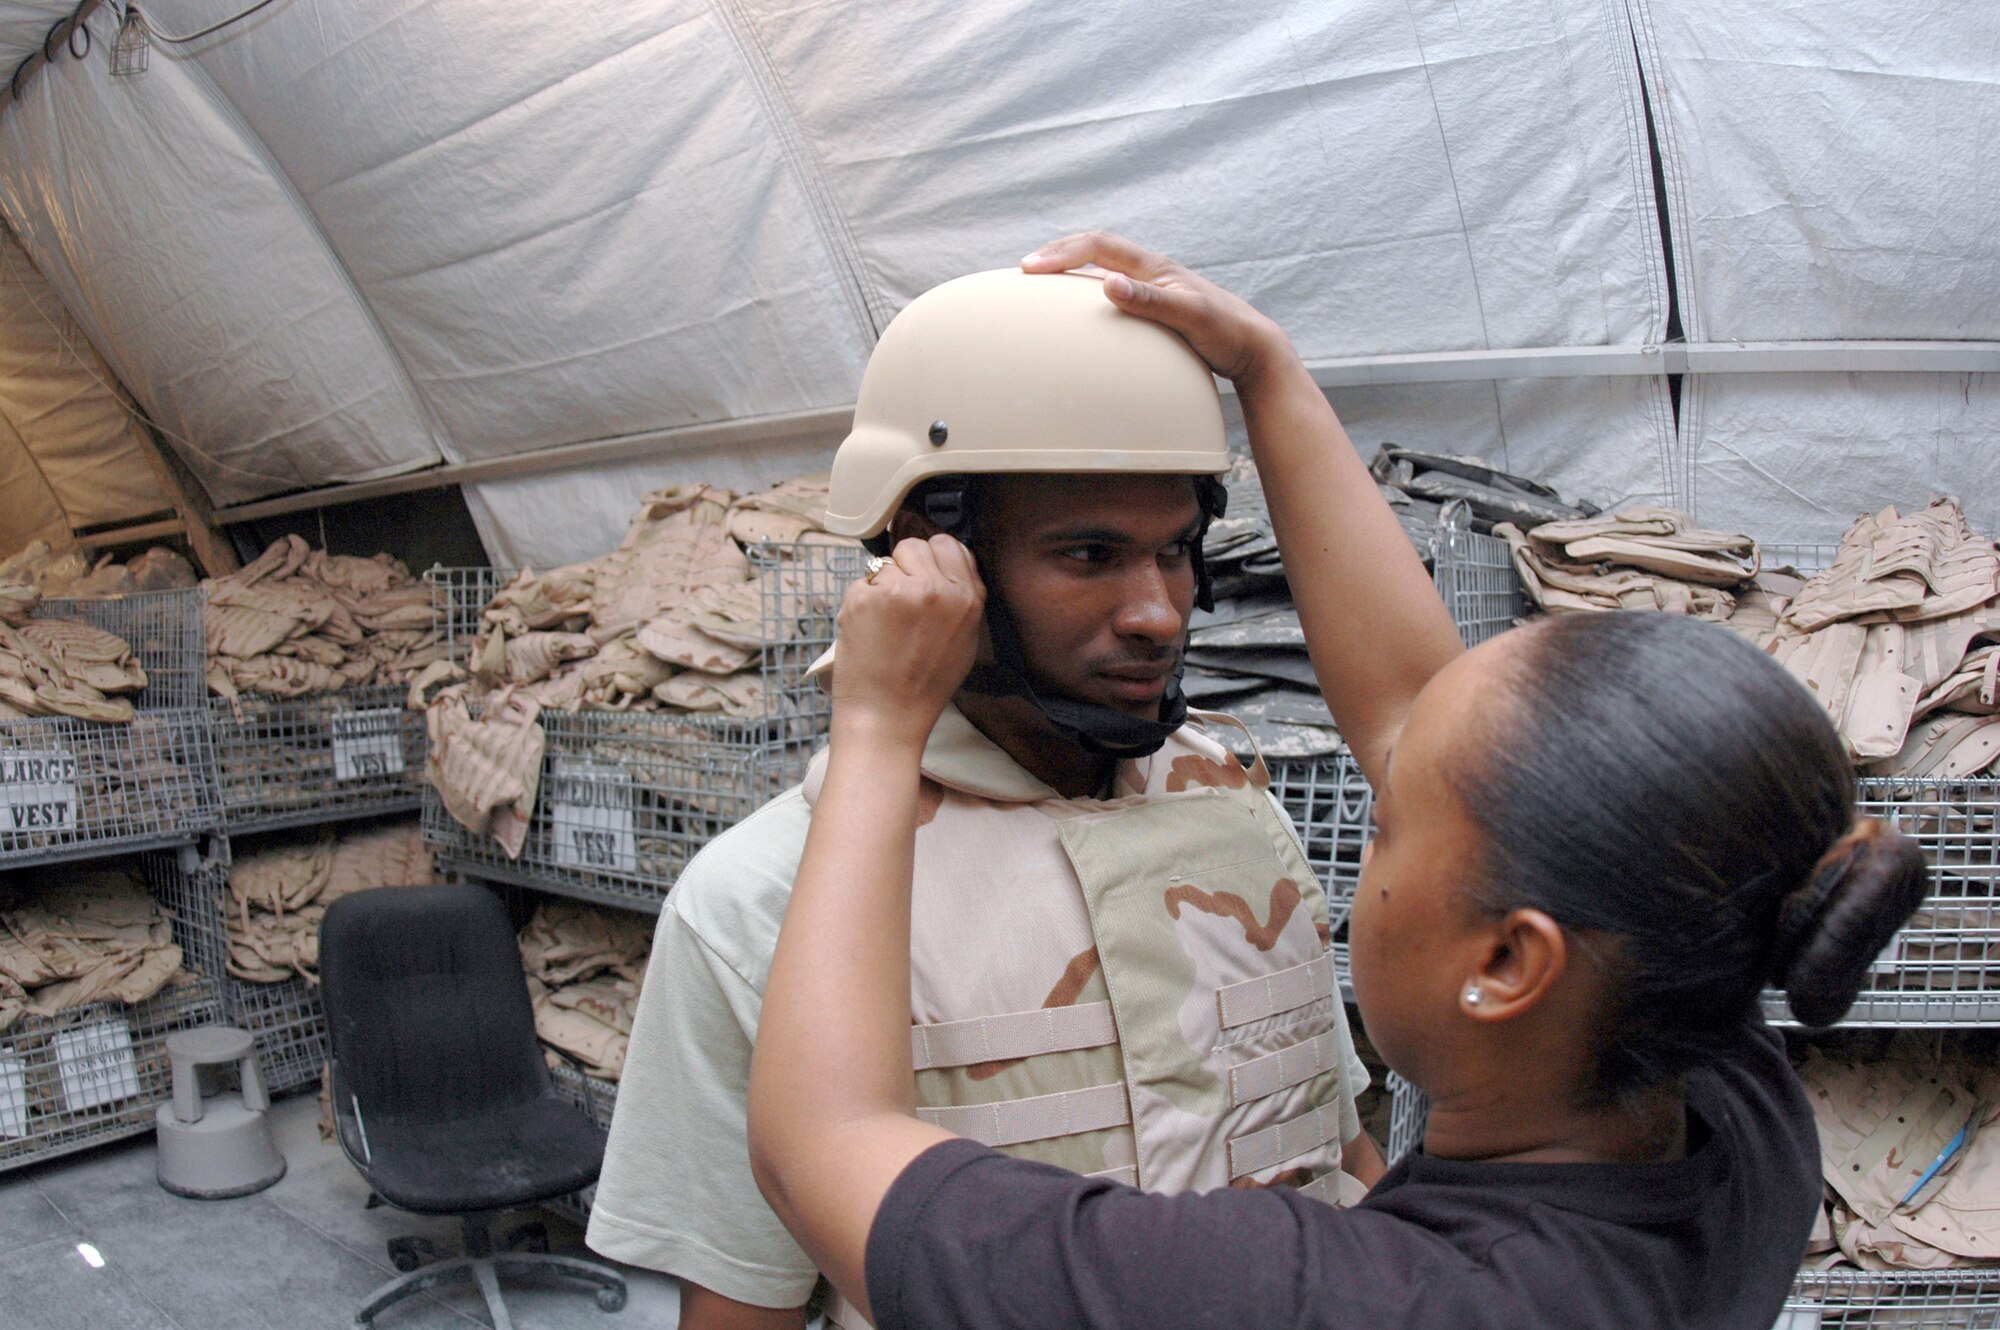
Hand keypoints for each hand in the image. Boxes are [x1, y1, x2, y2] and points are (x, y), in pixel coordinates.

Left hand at [830, 535, 984, 748]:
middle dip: (906, 567)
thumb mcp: (965, 641)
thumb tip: (949, 562)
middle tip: (900, 602)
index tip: (923, 580)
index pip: (948, 545)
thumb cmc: (924, 685)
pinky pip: (861, 581)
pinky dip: (860, 600)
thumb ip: (962, 597)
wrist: (886, 716)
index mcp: (967, 598)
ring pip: (886, 561)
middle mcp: (935, 589)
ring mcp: (898, 590)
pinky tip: (867, 629)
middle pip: (915, 546)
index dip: (932, 562)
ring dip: (882, 582)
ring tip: (884, 619)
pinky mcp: (864, 597)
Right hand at [1021, 232, 1293, 388]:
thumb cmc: (1226, 331)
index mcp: (1154, 267)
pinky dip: (1087, 292)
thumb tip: (1108, 284)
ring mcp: (1153, 288)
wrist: (1253, 348)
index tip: (1030, 268)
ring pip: (1102, 267)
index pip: (1098, 246)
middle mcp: (1150, 272)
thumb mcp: (1188, 316)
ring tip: (1043, 283)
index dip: (1062, 253)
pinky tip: (1080, 313)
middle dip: (1058, 254)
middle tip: (1026, 269)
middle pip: (1095, 250)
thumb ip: (1150, 300)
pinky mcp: (1155, 307)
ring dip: (1071, 269)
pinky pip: (1112, 289)